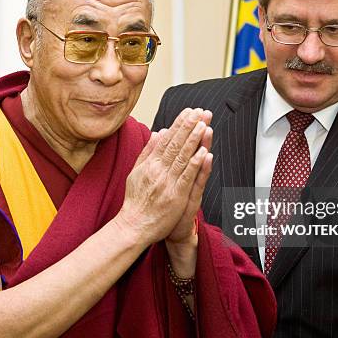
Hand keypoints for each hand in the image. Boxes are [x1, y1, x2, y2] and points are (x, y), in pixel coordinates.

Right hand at [116, 108, 211, 246]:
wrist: (134, 226)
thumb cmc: (136, 201)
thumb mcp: (137, 172)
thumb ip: (148, 152)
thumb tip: (158, 133)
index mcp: (150, 164)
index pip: (167, 139)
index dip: (179, 124)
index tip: (189, 112)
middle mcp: (158, 170)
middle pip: (176, 144)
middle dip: (189, 126)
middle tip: (200, 112)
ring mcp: (167, 183)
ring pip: (183, 157)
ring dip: (194, 140)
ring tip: (203, 124)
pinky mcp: (176, 196)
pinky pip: (187, 177)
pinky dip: (196, 164)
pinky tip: (204, 152)